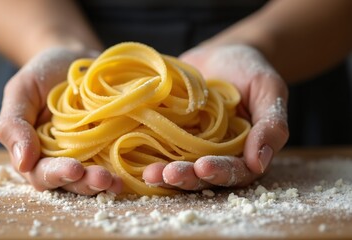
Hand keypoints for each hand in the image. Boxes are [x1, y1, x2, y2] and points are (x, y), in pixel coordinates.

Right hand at [0, 46, 121, 194]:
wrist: (75, 57)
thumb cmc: (43, 73)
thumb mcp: (21, 91)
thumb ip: (13, 124)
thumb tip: (21, 163)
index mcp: (37, 153)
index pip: (43, 174)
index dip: (57, 176)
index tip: (74, 169)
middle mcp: (64, 159)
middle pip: (74, 182)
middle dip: (88, 183)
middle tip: (104, 179)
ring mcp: (91, 154)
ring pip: (96, 177)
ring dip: (108, 182)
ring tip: (120, 181)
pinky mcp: (112, 145)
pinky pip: (119, 161)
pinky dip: (127, 168)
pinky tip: (140, 168)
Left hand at [143, 44, 288, 189]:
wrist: (219, 55)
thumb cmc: (249, 70)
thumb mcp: (268, 90)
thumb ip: (271, 124)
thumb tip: (260, 164)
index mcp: (242, 153)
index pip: (235, 171)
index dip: (220, 172)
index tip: (203, 167)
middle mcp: (214, 156)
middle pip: (201, 176)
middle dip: (184, 178)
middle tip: (165, 175)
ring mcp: (188, 147)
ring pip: (178, 167)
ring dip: (163, 174)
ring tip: (148, 174)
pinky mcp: (168, 135)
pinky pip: (157, 147)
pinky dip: (144, 154)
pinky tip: (128, 154)